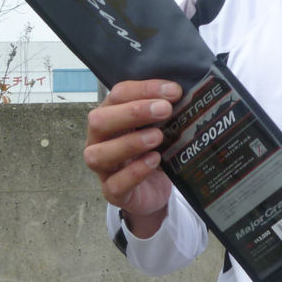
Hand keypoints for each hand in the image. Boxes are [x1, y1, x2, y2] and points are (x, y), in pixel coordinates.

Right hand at [84, 79, 181, 234]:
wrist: (154, 189)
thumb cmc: (152, 150)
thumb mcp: (159, 128)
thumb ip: (164, 112)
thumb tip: (183, 95)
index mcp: (109, 116)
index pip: (118, 95)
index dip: (144, 89)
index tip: (173, 91)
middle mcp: (99, 140)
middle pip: (99, 121)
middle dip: (133, 112)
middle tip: (165, 110)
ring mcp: (103, 167)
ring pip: (99, 154)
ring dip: (130, 143)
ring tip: (158, 137)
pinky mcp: (113, 192)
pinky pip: (115, 184)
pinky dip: (135, 172)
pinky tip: (154, 161)